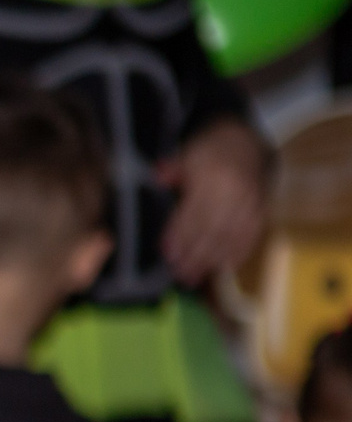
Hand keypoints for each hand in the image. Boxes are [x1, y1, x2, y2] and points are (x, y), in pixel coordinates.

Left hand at [157, 118, 268, 284]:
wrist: (247, 144)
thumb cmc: (209, 154)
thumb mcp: (187, 155)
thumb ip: (171, 170)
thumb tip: (158, 177)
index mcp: (213, 176)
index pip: (194, 210)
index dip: (180, 234)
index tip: (167, 253)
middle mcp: (235, 191)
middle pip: (212, 227)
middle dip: (194, 254)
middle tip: (178, 273)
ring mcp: (251, 201)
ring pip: (231, 235)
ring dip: (212, 259)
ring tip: (194, 277)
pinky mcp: (262, 209)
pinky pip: (252, 234)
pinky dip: (238, 252)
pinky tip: (224, 267)